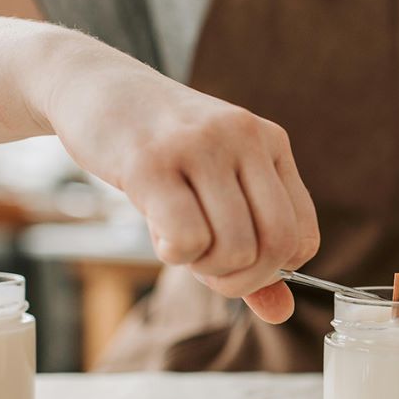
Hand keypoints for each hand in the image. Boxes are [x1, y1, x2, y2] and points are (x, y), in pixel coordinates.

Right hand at [41, 40, 318, 322]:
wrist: (95, 86)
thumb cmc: (162, 149)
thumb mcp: (217, 188)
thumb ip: (252, 252)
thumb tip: (282, 313)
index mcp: (272, 144)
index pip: (303, 237)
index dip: (272, 271)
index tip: (237, 265)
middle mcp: (245, 138)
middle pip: (275, 247)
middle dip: (240, 279)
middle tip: (206, 266)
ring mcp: (200, 146)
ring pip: (234, 248)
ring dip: (202, 266)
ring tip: (177, 238)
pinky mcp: (151, 162)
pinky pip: (187, 238)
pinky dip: (174, 255)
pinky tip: (158, 232)